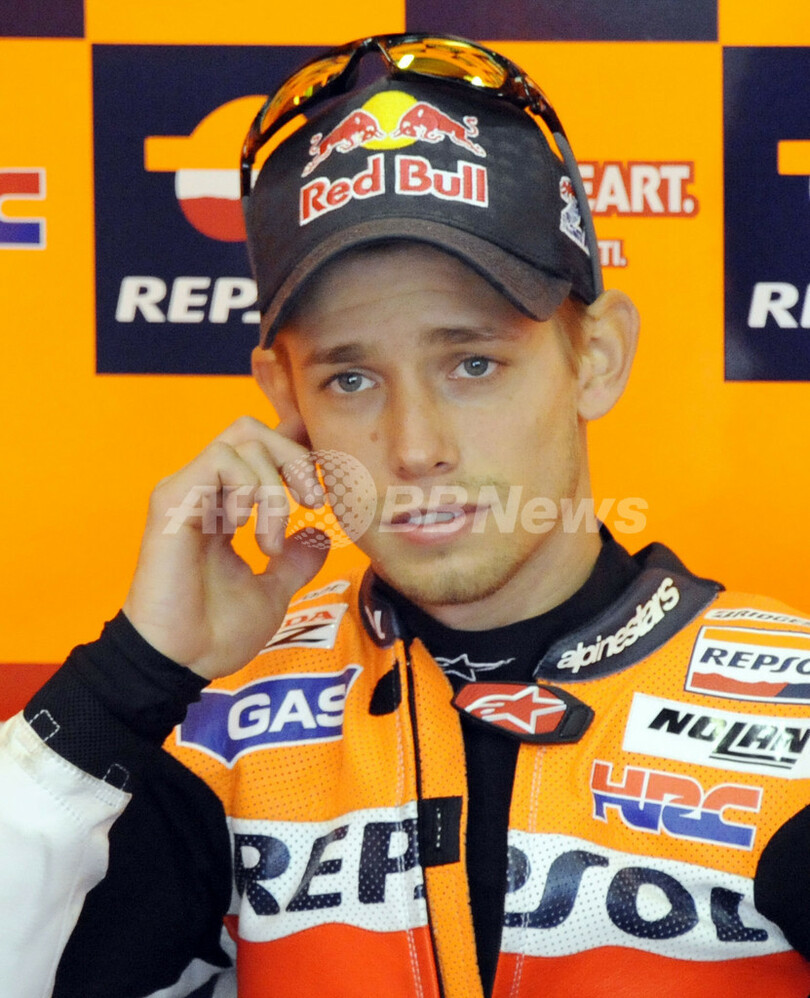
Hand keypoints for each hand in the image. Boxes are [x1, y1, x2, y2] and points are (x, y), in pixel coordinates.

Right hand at [122, 416, 328, 679]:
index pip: (259, 452)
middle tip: (312, 500)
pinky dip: (247, 486)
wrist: (179, 661)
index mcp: (223, 509)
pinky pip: (219, 459)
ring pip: (242, 441)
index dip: (297, 453)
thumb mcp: (272, 592)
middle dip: (294, 458)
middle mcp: (203, 492)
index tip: (325, 485)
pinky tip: (244, 527)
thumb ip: (295, 560)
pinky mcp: (172, 499)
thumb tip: (318, 533)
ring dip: (273, 485)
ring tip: (271, 540)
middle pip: (252, 431)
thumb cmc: (215, 633)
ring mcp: (186, 492)